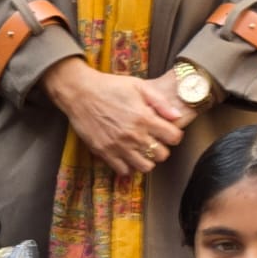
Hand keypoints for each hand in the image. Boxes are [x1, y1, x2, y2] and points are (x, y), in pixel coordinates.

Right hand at [41, 60, 190, 176]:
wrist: (79, 92)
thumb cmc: (109, 86)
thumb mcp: (138, 86)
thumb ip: (161, 102)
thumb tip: (177, 116)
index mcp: (145, 118)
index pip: (174, 138)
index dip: (174, 135)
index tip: (169, 132)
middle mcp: (134, 135)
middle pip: (162, 155)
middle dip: (162, 148)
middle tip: (155, 140)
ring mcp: (119, 146)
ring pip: (146, 167)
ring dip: (147, 159)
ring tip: (142, 150)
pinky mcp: (104, 152)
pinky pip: (123, 170)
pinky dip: (128, 166)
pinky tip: (127, 155)